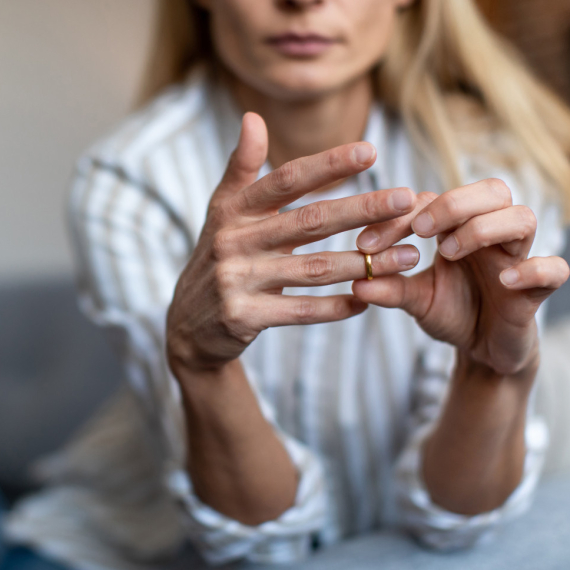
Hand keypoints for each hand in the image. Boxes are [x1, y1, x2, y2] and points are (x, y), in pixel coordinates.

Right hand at [166, 113, 418, 372]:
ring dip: (364, 263)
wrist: (190, 323)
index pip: (286, 180)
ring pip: (313, 269)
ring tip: (407, 256)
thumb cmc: (219, 257)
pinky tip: (367, 299)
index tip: (371, 151)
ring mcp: (236, 280)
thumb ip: (242, 167)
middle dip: (361, 209)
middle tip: (406, 198)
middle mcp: (233, 241)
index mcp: (233, 210)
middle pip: (308, 221)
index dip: (328, 165)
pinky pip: (301, 311)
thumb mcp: (222, 212)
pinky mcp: (244, 317)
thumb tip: (253, 117)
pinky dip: (336, 307)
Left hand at [353, 178, 569, 374]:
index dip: (400, 216)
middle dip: (453, 203)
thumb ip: (391, 289)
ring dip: (483, 228)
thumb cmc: (452, 314)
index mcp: (458, 230)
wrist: (482, 351)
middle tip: (419, 229)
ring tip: (449, 253)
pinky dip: (534, 269)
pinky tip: (505, 280)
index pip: (434, 202)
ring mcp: (516, 259)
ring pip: (522, 218)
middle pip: (491, 191)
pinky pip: (554, 269)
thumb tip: (357, 281)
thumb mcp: (416, 301)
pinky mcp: (536, 290)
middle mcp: (490, 236)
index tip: (367, 244)